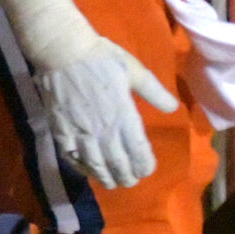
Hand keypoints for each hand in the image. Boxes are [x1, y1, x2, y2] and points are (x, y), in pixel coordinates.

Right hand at [0, 0, 178, 189]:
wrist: (62, 51)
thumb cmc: (100, 57)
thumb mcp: (133, 69)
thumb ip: (153, 91)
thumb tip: (173, 108)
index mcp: (124, 116)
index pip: (138, 151)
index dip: (144, 165)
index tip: (147, 170)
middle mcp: (104, 130)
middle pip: (118, 164)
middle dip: (127, 176)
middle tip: (131, 180)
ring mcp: (80, 132)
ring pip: (96, 165)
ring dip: (106, 178)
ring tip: (112, 182)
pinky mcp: (61, 130)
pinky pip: (72, 157)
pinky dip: (81, 168)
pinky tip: (86, 170)